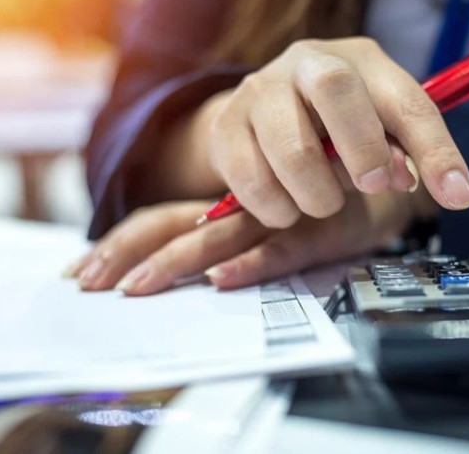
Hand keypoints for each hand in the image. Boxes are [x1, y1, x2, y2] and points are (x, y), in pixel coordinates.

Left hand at [64, 190, 436, 293]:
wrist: (386, 180)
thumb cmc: (321, 200)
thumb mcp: (271, 215)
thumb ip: (232, 235)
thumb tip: (189, 272)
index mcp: (224, 202)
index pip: (160, 216)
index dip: (121, 241)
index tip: (82, 271)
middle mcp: (243, 205)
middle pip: (172, 223)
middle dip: (127, 253)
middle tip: (89, 285)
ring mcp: (279, 217)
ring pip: (218, 237)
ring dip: (176, 262)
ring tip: (137, 288)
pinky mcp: (318, 231)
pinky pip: (281, 249)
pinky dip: (251, 264)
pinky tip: (223, 279)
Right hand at [151, 37, 468, 226]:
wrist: (264, 115)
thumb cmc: (334, 125)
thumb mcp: (378, 131)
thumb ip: (405, 155)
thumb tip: (431, 187)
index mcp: (360, 61)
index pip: (407, 100)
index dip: (436, 151)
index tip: (457, 196)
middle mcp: (307, 63)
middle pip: (336, 90)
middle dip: (362, 150)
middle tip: (369, 186)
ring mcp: (259, 90)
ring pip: (291, 150)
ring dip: (317, 196)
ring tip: (322, 200)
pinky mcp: (225, 127)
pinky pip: (252, 182)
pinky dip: (277, 209)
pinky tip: (286, 205)